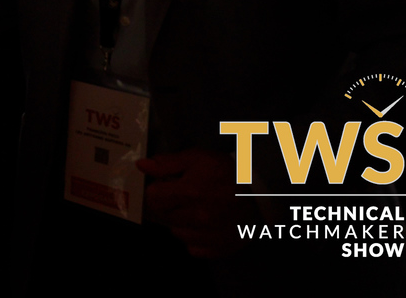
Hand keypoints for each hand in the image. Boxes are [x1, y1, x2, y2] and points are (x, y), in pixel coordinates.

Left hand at [138, 150, 254, 258]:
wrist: (263, 193)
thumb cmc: (227, 171)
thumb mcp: (197, 158)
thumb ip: (167, 163)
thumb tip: (141, 166)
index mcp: (191, 192)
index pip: (152, 198)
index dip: (156, 190)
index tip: (164, 186)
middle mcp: (199, 217)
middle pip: (162, 217)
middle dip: (166, 206)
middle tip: (180, 197)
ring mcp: (210, 236)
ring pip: (176, 233)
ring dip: (179, 222)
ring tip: (193, 210)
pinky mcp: (220, 248)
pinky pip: (193, 248)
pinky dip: (194, 238)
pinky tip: (203, 225)